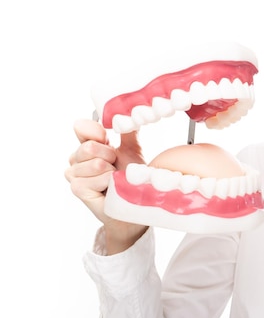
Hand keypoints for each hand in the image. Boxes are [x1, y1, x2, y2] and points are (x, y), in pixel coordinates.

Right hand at [65, 119, 147, 253]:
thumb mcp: (132, 150)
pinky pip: (93, 180)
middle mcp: (77, 159)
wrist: (134, 204)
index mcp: (88, 145)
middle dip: (109, 156)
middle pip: (89, 146)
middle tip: (115, 166)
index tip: (108, 140)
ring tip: (113, 178)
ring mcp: (74, 175)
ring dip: (110, 171)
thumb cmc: (132, 178)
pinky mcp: (77, 189)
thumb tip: (127, 113)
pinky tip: (109, 188)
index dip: (97, 132)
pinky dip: (107, 183)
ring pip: (93, 163)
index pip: (82, 127)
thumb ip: (127, 132)